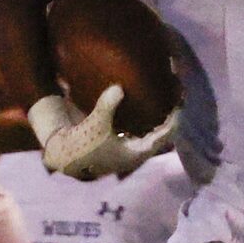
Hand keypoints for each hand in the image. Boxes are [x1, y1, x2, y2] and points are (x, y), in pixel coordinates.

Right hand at [29, 84, 179, 181]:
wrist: (63, 154)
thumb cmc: (82, 145)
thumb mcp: (95, 125)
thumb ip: (108, 105)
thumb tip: (119, 88)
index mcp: (136, 153)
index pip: (164, 136)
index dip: (174, 120)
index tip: (180, 103)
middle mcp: (135, 151)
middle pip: (160, 133)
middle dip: (167, 117)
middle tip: (176, 98)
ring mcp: (127, 146)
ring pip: (150, 131)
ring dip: (156, 117)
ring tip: (164, 99)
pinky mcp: (118, 140)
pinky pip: (138, 128)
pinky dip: (142, 117)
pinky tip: (144, 103)